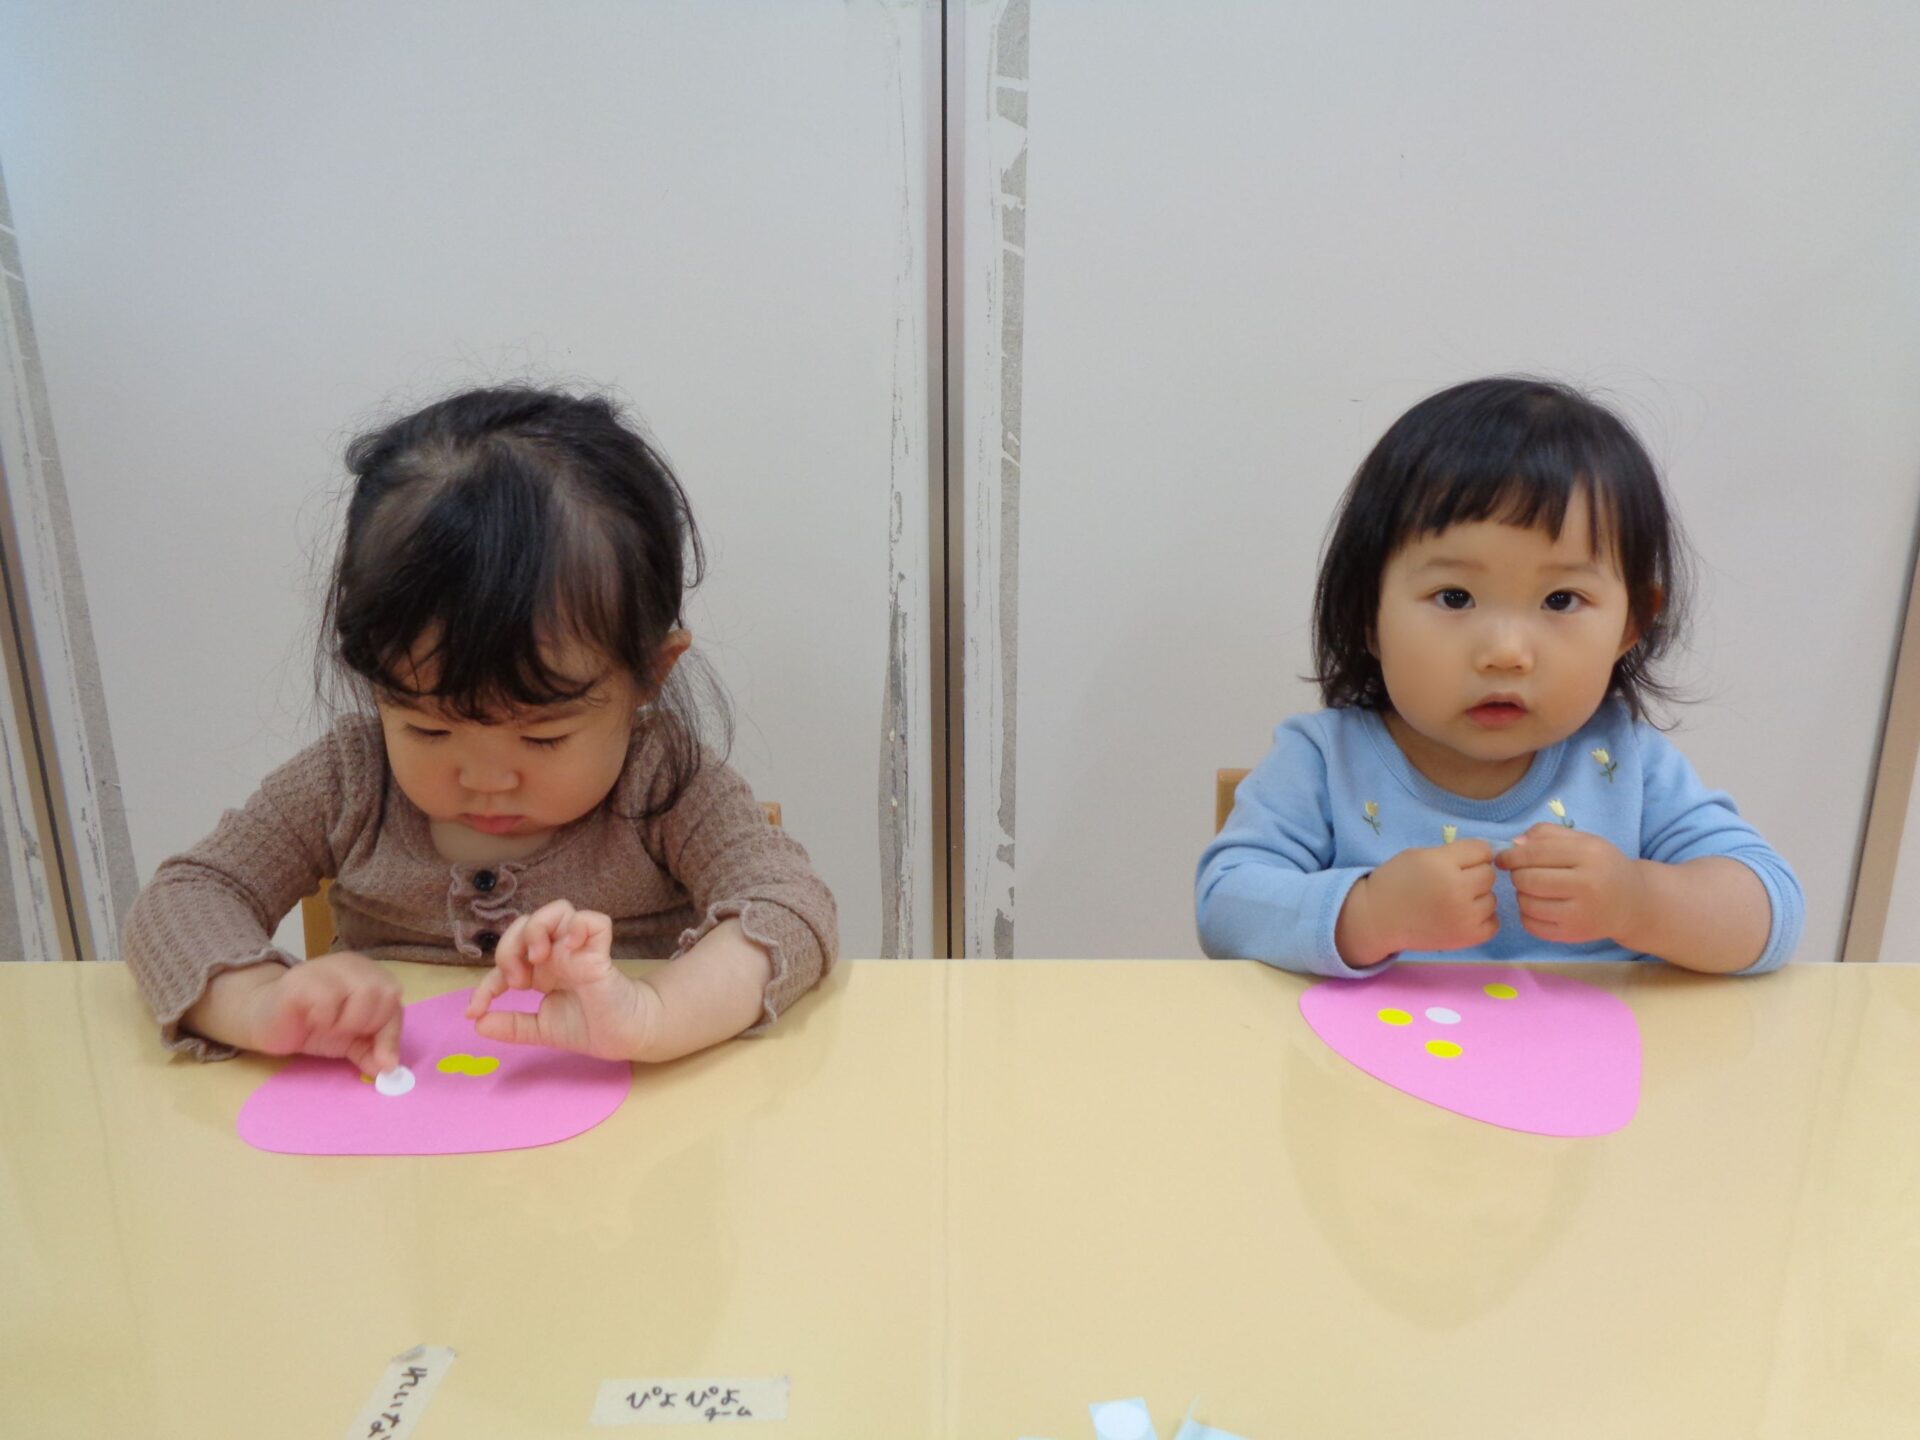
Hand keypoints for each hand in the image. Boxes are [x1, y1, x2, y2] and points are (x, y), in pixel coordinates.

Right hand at [244, 952, 402, 1075]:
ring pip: (363, 993)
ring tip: (327, 1025)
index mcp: (370, 975)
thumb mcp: (350, 1040)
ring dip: (347, 1022)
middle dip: (367, 1025)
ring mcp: (327, 967)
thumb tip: (390, 1068)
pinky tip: (311, 1019)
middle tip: (343, 1032)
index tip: (380, 1060)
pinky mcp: (302, 980)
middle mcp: (352, 965)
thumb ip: (372, 1050)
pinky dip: (324, 1019)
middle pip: (386, 993)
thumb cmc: (312, 1026)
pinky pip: (328, 1000)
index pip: (395, 1001)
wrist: (264, 1020)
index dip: (390, 1034)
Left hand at [465, 898, 658, 1060]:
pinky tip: (569, 949)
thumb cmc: (590, 1027)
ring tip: (539, 959)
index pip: (506, 961)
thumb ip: (512, 1026)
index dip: (485, 984)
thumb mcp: (542, 1030)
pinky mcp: (601, 952)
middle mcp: (557, 953)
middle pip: (524, 923)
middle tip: (519, 983)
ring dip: (538, 930)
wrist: (625, 1038)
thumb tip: (477, 1024)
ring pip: (557, 910)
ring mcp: (579, 949)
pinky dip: (579, 926)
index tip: (475, 1011)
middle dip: (509, 948)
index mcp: (542, 970)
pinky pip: (593, 921)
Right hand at [1345, 839, 1498, 961]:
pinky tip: (1463, 916)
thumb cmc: (1396, 882)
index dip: (1472, 854)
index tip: (1459, 861)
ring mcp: (1465, 916)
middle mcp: (1457, 889)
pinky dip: (1482, 919)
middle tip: (1453, 881)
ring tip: (1454, 901)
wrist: (1377, 919)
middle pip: (1489, 874)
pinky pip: (1493, 923)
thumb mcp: (1419, 855)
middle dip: (1474, 874)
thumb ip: (1451, 854)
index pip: (1482, 850)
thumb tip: (1486, 856)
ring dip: (1478, 898)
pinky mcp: (1467, 937)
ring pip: (1492, 898)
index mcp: (1442, 864)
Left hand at [1495, 823, 1642, 943]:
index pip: (1536, 853)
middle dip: (1517, 875)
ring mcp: (1581, 913)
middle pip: (1528, 879)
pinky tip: (1538, 906)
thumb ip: (1548, 835)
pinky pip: (1532, 925)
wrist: (1633, 903)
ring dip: (1521, 894)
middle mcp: (1587, 885)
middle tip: (1522, 873)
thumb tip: (1515, 844)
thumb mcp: (1584, 841)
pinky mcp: (1574, 934)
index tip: (1501, 858)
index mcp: (1589, 855)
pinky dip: (1527, 915)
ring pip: (1527, 903)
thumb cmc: (1603, 867)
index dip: (1511, 856)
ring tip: (1533, 889)